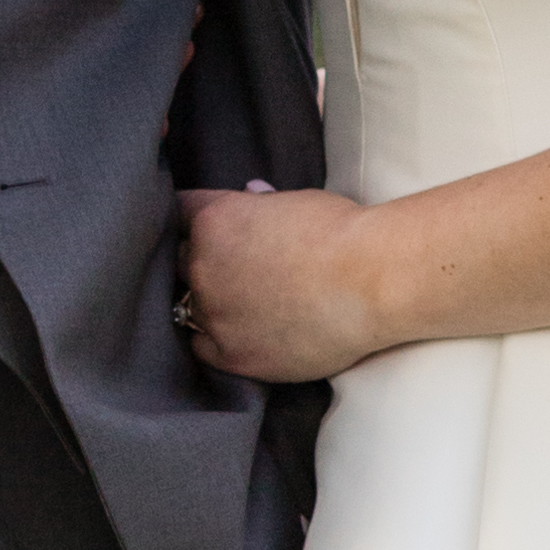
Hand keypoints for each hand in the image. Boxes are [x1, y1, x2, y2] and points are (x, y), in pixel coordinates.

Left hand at [173, 179, 387, 383]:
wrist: (371, 282)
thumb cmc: (343, 234)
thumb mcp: (295, 202)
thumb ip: (260, 206)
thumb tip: (253, 195)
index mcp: (214, 220)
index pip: (180, 213)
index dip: (197, 221)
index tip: (207, 228)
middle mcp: (201, 265)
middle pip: (179, 260)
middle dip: (201, 261)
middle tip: (233, 268)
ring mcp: (213, 313)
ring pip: (187, 306)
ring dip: (208, 302)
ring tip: (242, 304)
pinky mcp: (230, 354)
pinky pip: (202, 346)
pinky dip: (216, 339)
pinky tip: (242, 333)